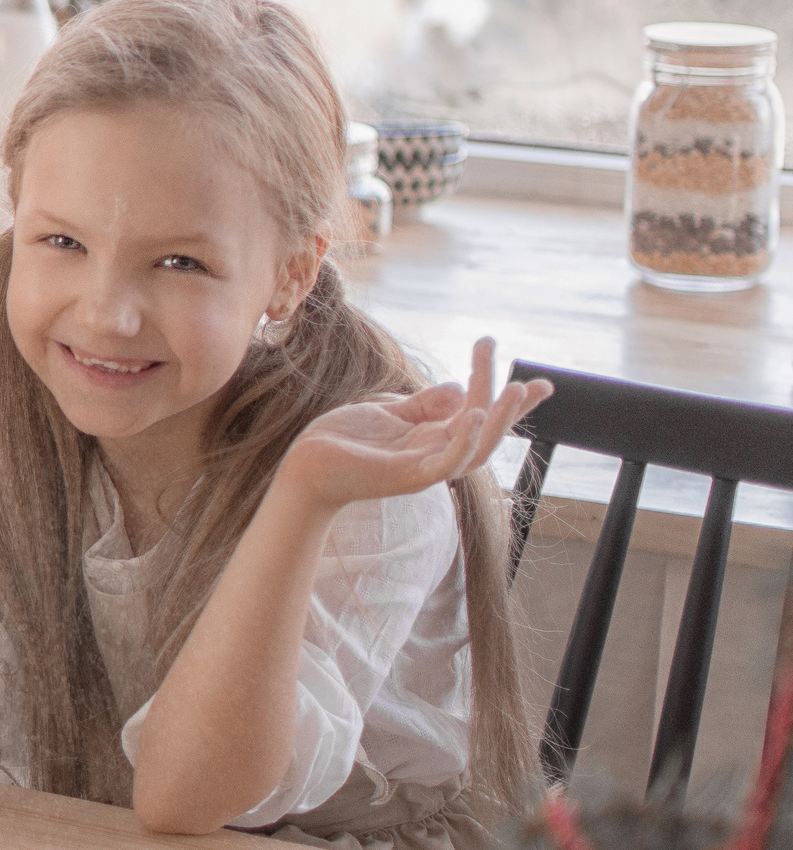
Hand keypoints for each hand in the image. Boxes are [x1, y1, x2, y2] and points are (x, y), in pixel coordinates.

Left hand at [278, 337, 551, 511]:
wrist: (305, 465)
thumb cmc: (342, 440)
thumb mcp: (388, 413)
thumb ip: (423, 404)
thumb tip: (461, 389)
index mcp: (434, 438)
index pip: (483, 416)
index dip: (513, 404)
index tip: (543, 383)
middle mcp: (437, 454)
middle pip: (488, 431)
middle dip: (511, 404)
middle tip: (522, 373)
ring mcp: (426, 468)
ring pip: (477, 449)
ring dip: (500, 421)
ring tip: (515, 391)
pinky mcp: (408, 476)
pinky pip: (445, 462)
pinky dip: (463, 440)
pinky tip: (473, 413)